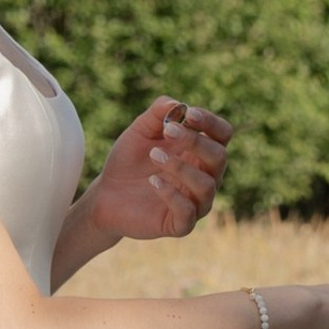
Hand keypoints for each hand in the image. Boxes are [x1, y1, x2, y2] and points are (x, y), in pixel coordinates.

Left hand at [83, 101, 232, 243]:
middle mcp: (205, 176)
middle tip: (168, 132)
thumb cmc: (129, 161)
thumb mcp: (140, 131)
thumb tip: (179, 104)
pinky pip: (188, 212)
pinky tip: (153, 181)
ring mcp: (195, 202)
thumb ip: (158, 113)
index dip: (211, 123)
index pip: (222, 134)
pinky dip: (172, 195)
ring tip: (154, 155)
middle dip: (195, 142)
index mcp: (200, 151)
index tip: (189, 114)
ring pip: (207, 185)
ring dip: (181, 167)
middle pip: (219, 157)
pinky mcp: (180, 224)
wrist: (106, 195)